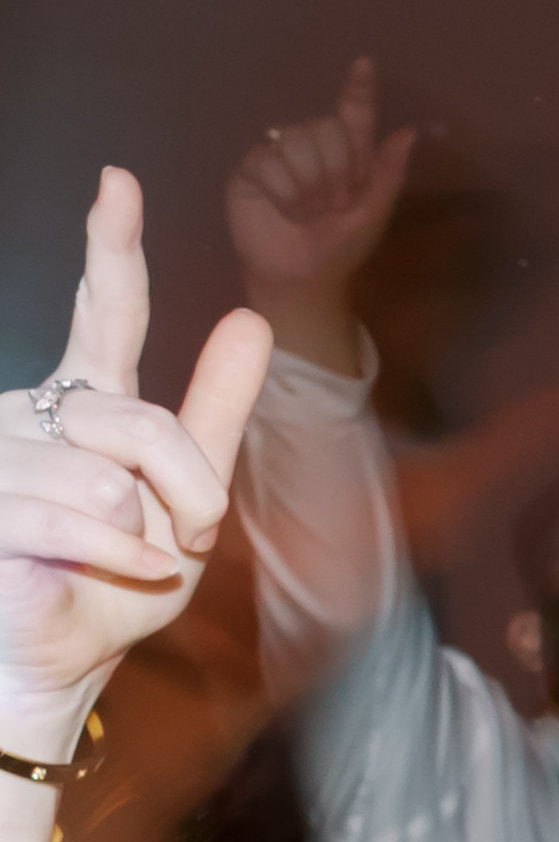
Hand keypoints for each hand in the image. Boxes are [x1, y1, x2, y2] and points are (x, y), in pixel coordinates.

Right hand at [3, 169, 266, 714]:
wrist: (58, 659)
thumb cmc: (119, 587)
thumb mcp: (193, 503)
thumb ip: (217, 412)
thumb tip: (252, 319)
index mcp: (89, 403)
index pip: (109, 315)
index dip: (113, 248)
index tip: (118, 181)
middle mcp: (37, 413)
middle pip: (144, 422)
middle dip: (187, 492)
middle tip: (180, 539)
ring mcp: (2, 452)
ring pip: (109, 475)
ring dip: (142, 536)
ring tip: (121, 561)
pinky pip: (75, 515)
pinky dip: (111, 554)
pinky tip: (109, 567)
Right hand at [223, 58, 413, 366]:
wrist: (304, 275)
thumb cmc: (341, 244)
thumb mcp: (374, 211)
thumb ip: (389, 171)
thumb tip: (409, 133)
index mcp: (347, 152)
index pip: (353, 112)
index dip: (358, 89)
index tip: (364, 64)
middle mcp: (311, 145)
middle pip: (324, 128)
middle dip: (336, 171)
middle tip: (334, 204)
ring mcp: (278, 154)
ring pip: (295, 142)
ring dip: (310, 184)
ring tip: (309, 210)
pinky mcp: (249, 169)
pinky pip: (266, 162)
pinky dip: (284, 191)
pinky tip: (285, 209)